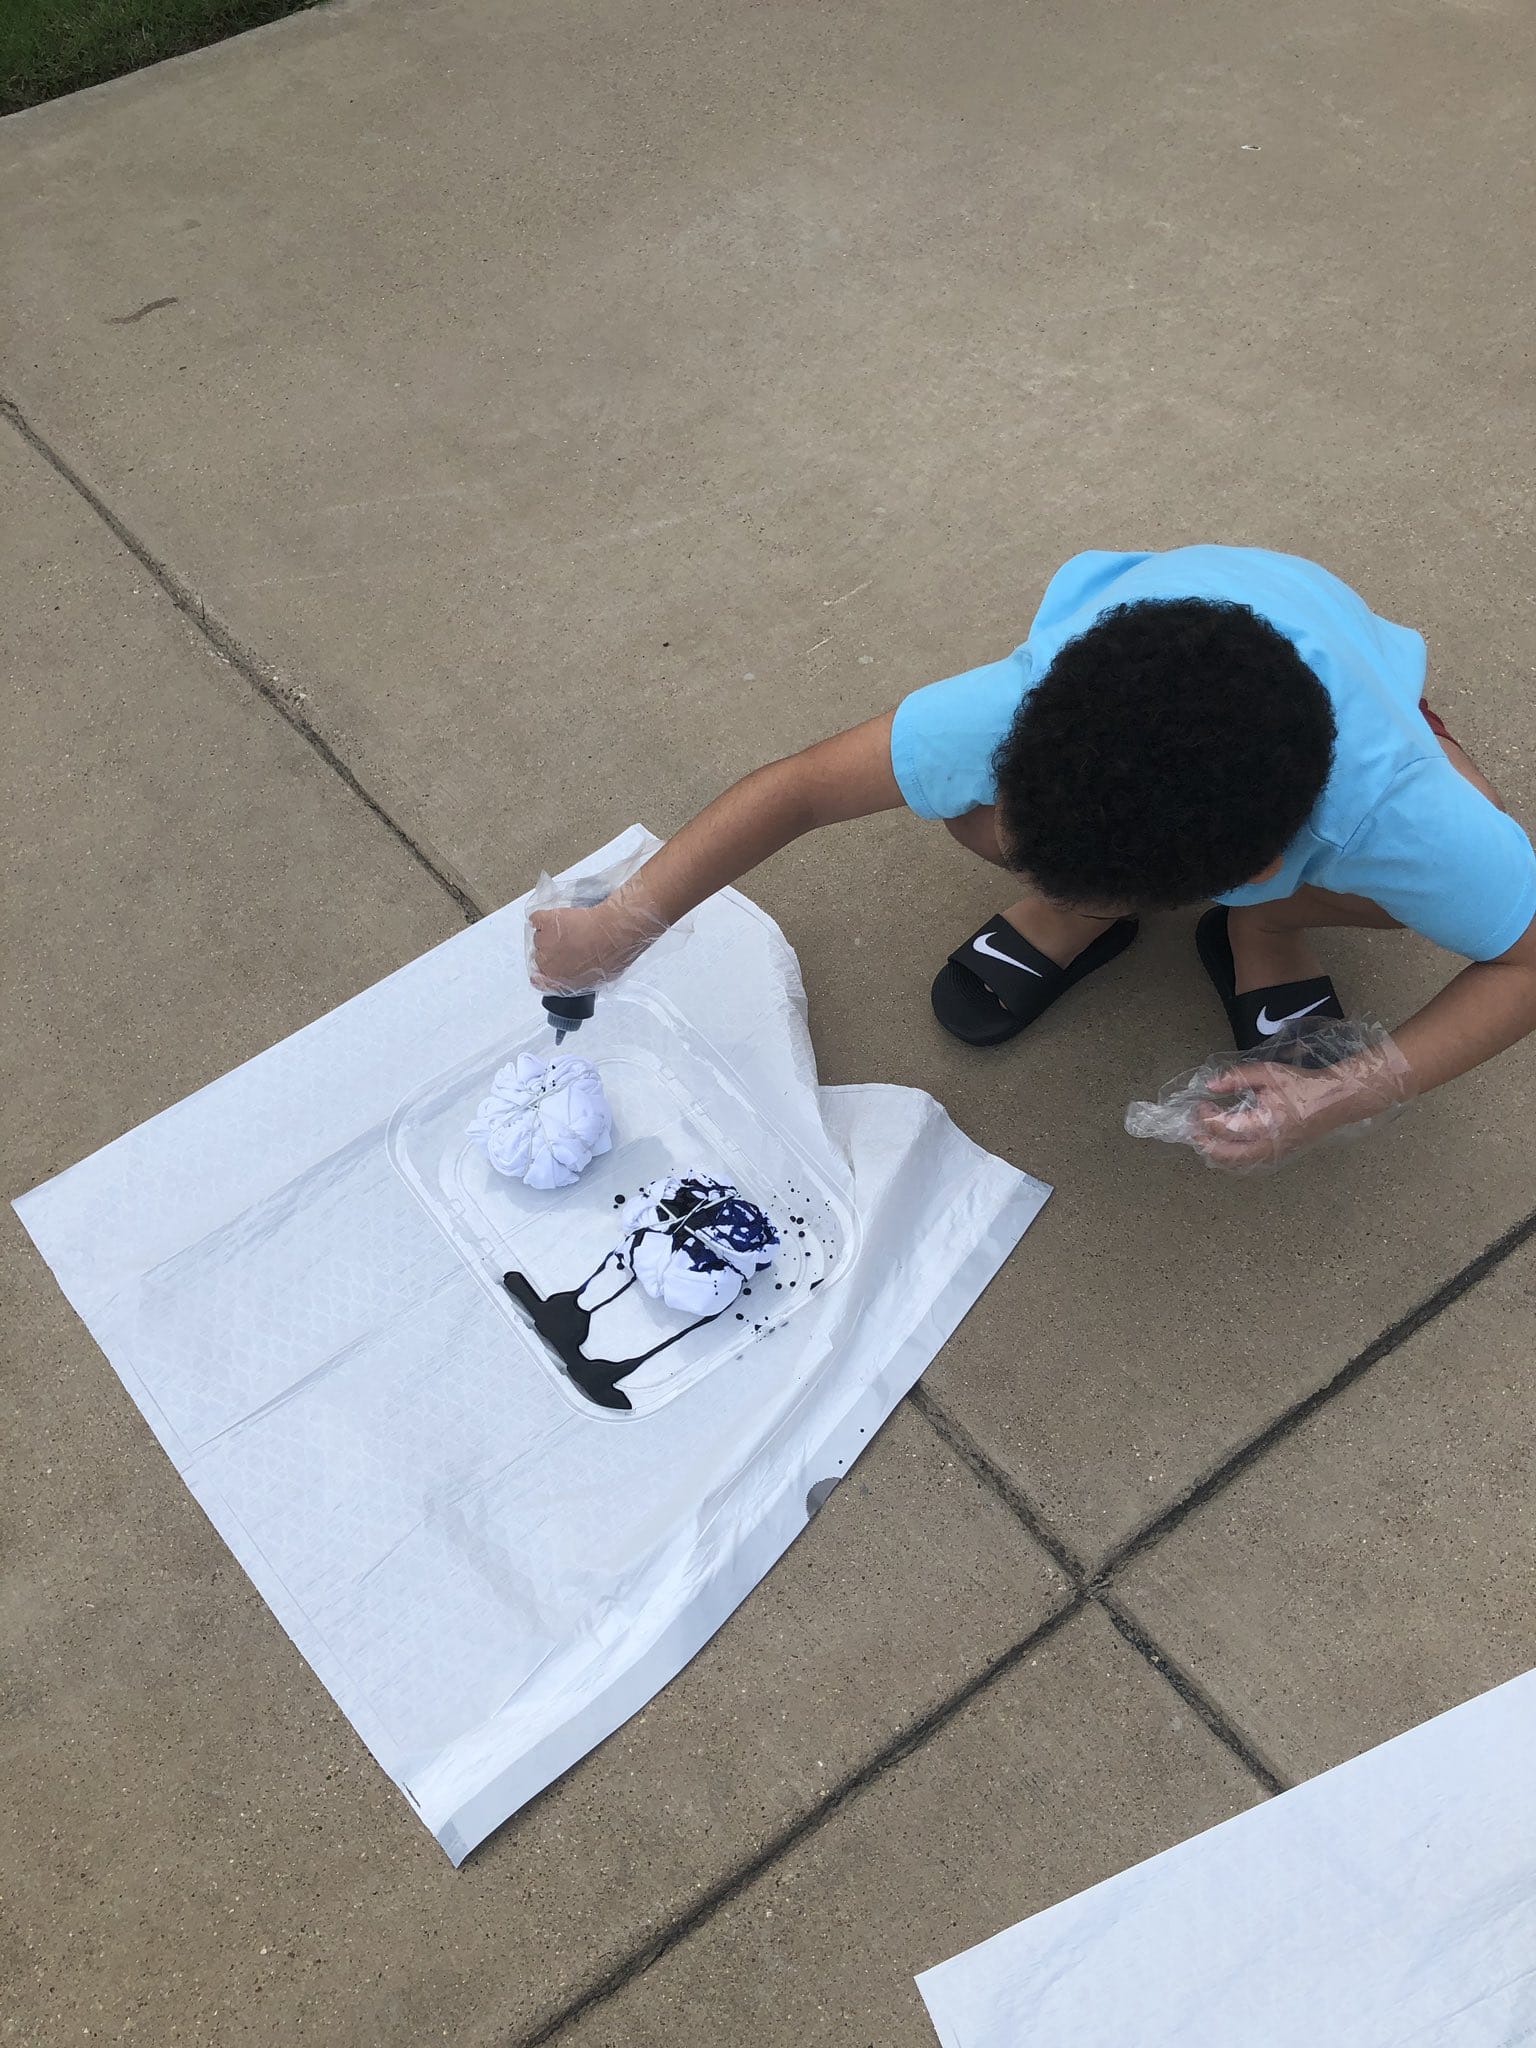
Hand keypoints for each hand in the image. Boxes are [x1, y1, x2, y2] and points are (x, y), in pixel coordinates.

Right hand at [528, 895, 663, 992]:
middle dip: (552, 951)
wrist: (613, 933)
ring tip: (568, 928)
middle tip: (567, 943)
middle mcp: (546, 964)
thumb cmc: (612, 955)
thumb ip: (584, 979)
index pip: (540, 982)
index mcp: (559, 982)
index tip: (552, 966)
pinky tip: (555, 917)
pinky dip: (543, 918)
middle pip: (540, 957)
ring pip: (539, 937)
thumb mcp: (601, 978)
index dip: (545, 972)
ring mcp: (544, 942)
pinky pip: (536, 919)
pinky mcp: (546, 921)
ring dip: (550, 933)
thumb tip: (584, 974)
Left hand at [1192, 1059, 1376, 1171]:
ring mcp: (1274, 1154)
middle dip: (1204, 1143)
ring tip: (1204, 1138)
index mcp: (1265, 1123)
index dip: (1205, 1117)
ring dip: (1216, 1153)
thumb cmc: (1302, 1085)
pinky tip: (1224, 1146)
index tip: (1201, 1105)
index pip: (1224, 1127)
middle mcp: (1268, 1145)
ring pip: (1236, 1164)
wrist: (1335, 1100)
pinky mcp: (1278, 1156)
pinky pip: (1249, 1164)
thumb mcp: (1268, 1073)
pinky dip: (1231, 1158)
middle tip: (1192, 1130)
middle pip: (1225, 1155)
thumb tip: (1211, 1085)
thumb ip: (1237, 1078)